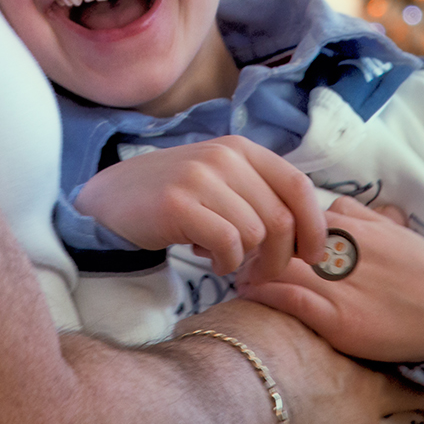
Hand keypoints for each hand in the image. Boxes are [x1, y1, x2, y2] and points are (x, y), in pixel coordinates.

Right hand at [73, 136, 325, 280]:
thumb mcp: (221, 183)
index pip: (298, 186)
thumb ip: (260, 197)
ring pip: (256, 234)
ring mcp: (201, 177)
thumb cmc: (175, 199)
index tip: (312, 257)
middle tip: (260, 274)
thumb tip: (308, 236)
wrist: (109, 200)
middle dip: (279, 258)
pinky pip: (228, 245)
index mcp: (242, 149)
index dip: (314, 226)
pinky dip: (225, 263)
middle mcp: (225, 156)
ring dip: (246, 261)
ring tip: (224, 258)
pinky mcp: (178, 203)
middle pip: (281, 219)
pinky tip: (210, 260)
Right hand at [184, 296, 423, 423]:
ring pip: (409, 396)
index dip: (360, 302)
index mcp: (308, 326)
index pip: (343, 310)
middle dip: (408, 343)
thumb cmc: (215, 356)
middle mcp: (341, 357)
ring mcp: (358, 401)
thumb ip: (231, 323)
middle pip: (386, 345)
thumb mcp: (224, 326)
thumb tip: (198, 326)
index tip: (377, 296)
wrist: (224, 395)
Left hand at [236, 196, 423, 362]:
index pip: (301, 213)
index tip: (257, 226)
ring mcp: (342, 287)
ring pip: (282, 266)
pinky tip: (250, 293)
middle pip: (284, 237)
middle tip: (238, 249)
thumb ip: (361, 217)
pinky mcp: (341, 321)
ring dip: (254, 268)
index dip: (275, 220)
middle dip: (258, 242)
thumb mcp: (395, 231)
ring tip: (237, 272)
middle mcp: (346, 252)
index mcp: (358, 228)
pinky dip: (267, 293)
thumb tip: (330, 207)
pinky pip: (293, 300)